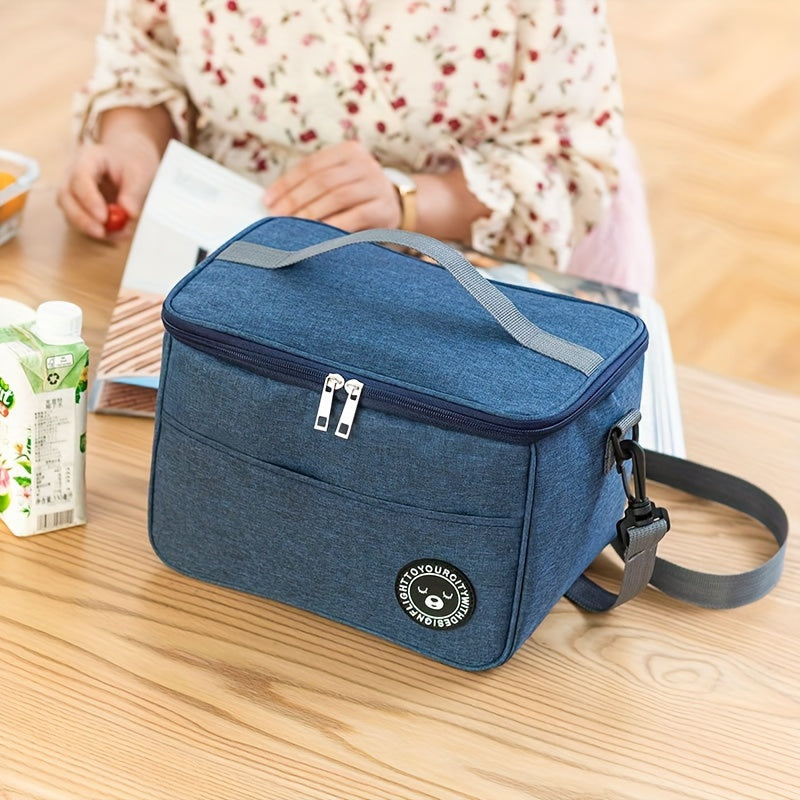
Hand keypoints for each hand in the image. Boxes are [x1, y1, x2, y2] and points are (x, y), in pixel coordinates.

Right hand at [58, 135, 159, 238]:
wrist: (127, 158)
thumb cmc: (130, 162)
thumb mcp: (139, 173)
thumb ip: (133, 193)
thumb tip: (127, 213)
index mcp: (87, 158)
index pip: (79, 178)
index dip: (89, 200)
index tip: (103, 217)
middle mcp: (72, 174)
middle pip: (65, 197)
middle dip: (81, 218)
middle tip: (101, 232)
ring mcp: (72, 191)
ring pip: (68, 212)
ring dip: (89, 227)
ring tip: (115, 234)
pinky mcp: (79, 206)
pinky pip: (80, 222)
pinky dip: (96, 231)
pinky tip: (115, 235)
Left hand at [262, 140, 400, 230]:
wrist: (397, 206)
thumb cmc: (358, 196)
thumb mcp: (339, 181)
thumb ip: (313, 185)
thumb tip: (274, 202)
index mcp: (348, 151)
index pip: (311, 166)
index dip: (286, 183)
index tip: (268, 200)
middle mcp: (365, 164)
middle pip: (322, 181)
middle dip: (295, 200)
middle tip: (276, 217)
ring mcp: (377, 185)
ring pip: (336, 197)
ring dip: (310, 214)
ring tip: (292, 226)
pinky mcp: (383, 209)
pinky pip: (353, 217)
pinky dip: (332, 226)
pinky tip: (316, 235)